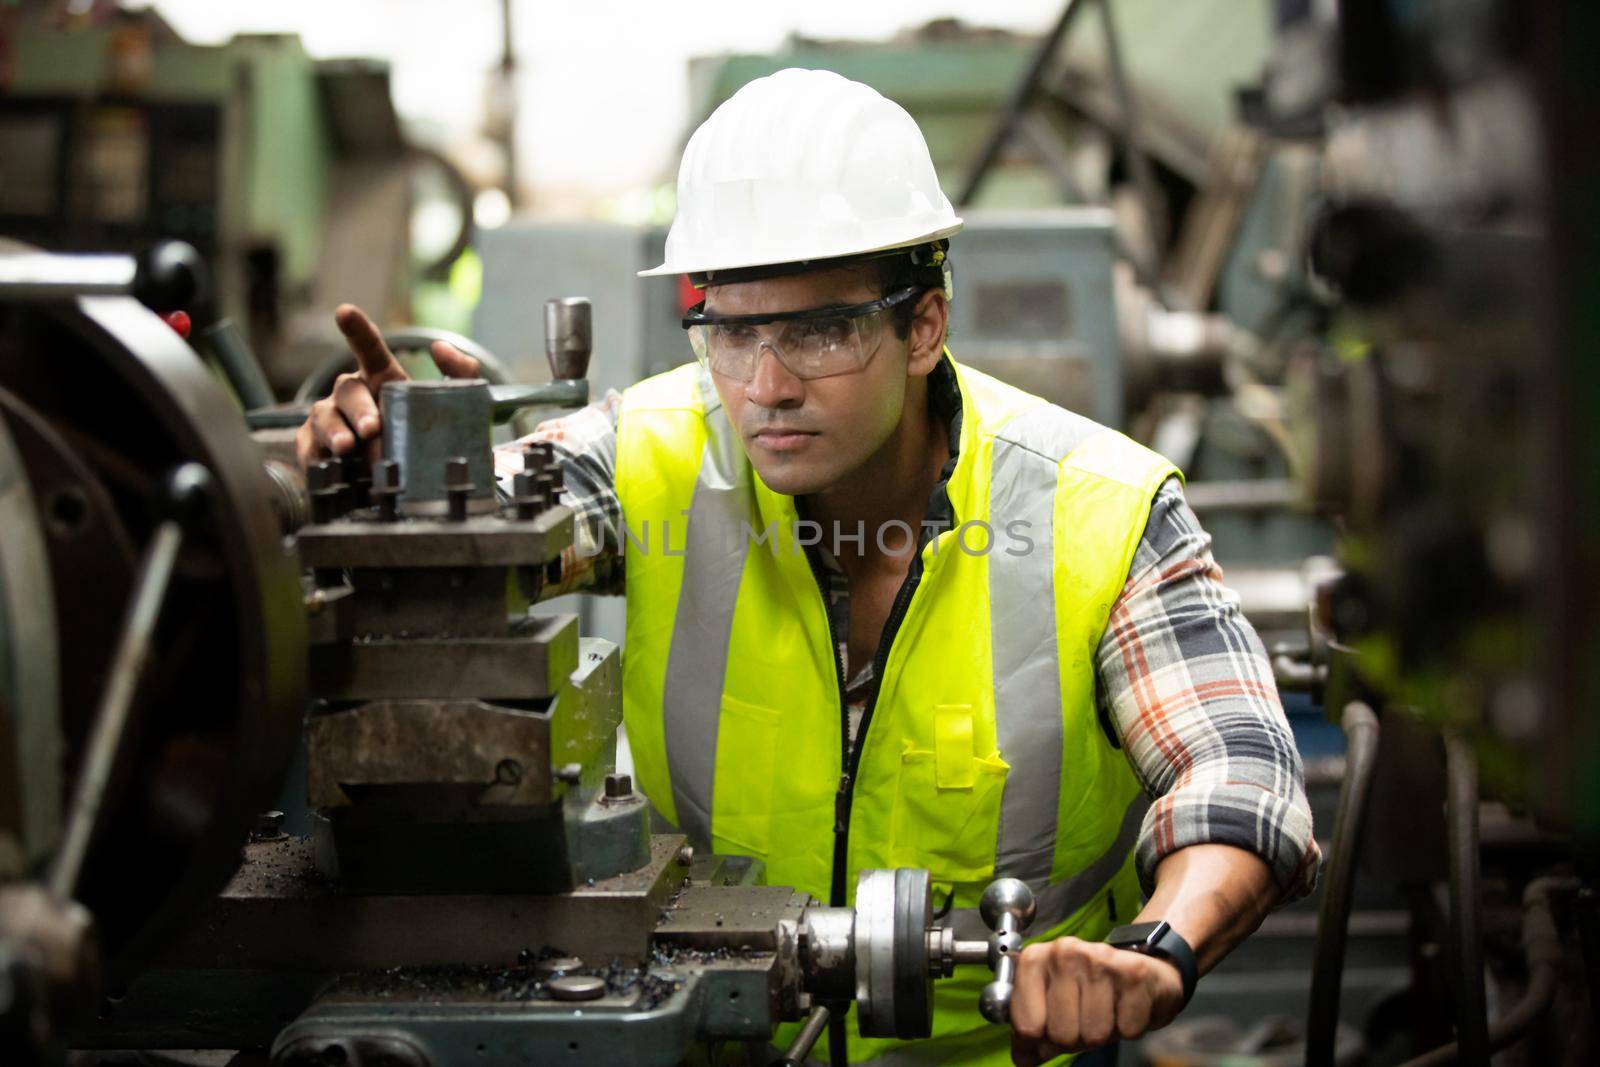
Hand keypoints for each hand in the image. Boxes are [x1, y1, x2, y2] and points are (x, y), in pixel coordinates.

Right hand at [294, 304, 481, 467]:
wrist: (409, 486)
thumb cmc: (426, 438)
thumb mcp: (456, 407)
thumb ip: (461, 374)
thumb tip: (439, 347)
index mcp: (381, 379)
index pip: (369, 350)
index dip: (357, 330)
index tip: (345, 312)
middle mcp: (352, 395)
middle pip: (348, 390)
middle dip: (359, 408)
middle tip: (372, 428)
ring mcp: (331, 420)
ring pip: (324, 417)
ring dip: (334, 432)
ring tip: (347, 448)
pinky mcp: (316, 449)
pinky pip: (309, 448)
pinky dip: (316, 457)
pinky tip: (326, 465)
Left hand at [1009, 936, 1183, 1064]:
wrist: (1146, 973)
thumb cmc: (1095, 993)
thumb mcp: (1057, 1011)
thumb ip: (1034, 1034)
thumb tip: (1022, 1057)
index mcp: (1036, 959)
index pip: (1026, 1025)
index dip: (1041, 1038)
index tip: (1050, 1027)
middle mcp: (1064, 952)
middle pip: (1060, 1033)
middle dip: (1076, 1037)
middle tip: (1087, 1017)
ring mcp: (1099, 959)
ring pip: (1093, 1033)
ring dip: (1103, 1032)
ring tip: (1108, 1011)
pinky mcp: (1133, 972)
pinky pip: (1126, 1029)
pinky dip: (1129, 1027)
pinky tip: (1127, 1007)